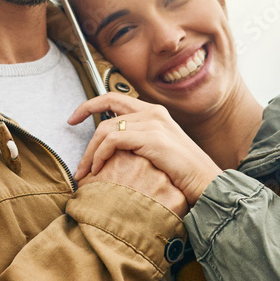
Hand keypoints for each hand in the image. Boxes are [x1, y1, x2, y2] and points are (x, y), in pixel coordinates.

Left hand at [70, 93, 221, 205]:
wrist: (206, 182)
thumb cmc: (183, 174)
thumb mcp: (159, 152)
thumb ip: (139, 143)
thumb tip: (112, 151)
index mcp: (155, 112)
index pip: (115, 98)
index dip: (91, 104)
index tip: (74, 117)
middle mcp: (153, 112)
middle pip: (107, 107)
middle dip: (84, 119)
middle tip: (73, 138)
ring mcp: (153, 123)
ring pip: (106, 128)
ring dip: (90, 151)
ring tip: (86, 171)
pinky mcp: (151, 138)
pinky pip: (113, 139)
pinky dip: (100, 154)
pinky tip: (98, 169)